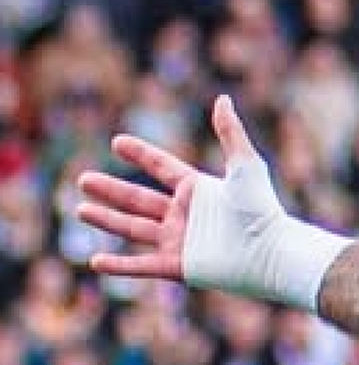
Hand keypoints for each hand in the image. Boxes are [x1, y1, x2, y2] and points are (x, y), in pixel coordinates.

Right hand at [76, 95, 346, 309]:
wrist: (270, 252)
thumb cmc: (262, 209)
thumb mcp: (245, 166)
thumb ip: (230, 133)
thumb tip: (223, 98)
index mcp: (199, 189)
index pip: (162, 167)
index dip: (141, 154)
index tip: (117, 142)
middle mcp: (186, 215)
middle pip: (139, 200)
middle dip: (111, 190)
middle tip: (82, 180)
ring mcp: (180, 241)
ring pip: (134, 229)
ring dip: (107, 220)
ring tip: (81, 209)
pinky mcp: (179, 266)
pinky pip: (141, 265)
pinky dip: (119, 266)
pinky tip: (94, 261)